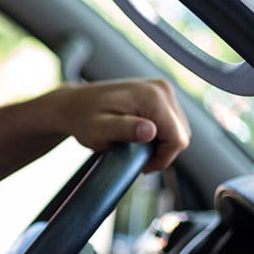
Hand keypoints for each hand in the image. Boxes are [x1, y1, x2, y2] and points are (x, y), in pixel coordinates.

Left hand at [49, 79, 189, 172]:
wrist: (72, 104)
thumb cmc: (82, 118)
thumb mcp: (99, 130)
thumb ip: (125, 130)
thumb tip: (151, 130)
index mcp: (152, 97)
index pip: (178, 139)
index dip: (162, 158)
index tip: (141, 165)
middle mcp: (162, 89)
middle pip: (181, 134)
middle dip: (162, 151)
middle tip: (134, 156)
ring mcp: (162, 89)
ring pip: (179, 130)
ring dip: (161, 144)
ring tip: (134, 145)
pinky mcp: (159, 94)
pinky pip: (172, 123)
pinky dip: (160, 135)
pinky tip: (139, 136)